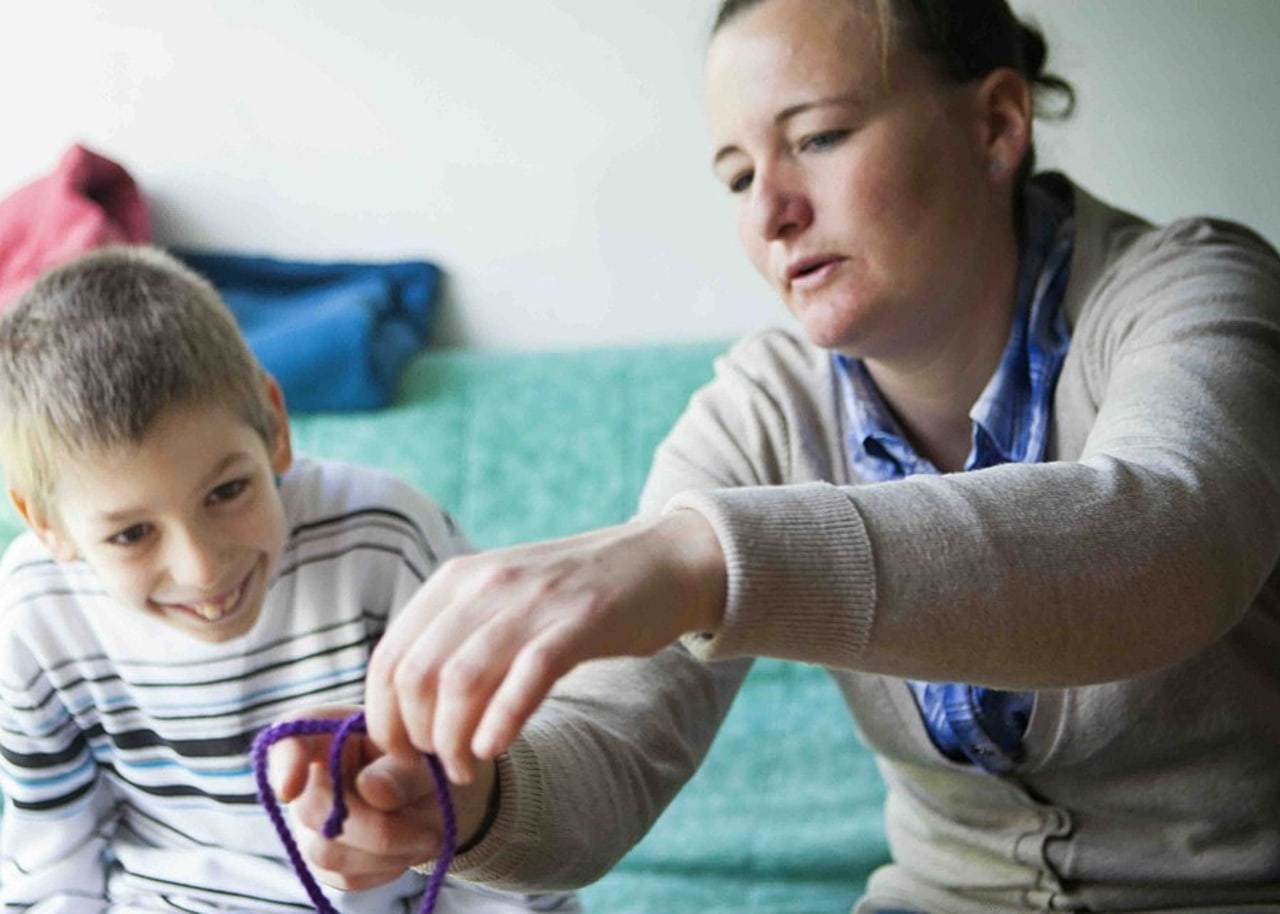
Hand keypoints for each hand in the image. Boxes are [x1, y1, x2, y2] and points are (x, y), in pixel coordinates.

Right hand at [266, 705, 496, 890]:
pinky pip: (346, 876)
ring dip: (387, 851)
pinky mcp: (325, 860)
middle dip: (375, 826)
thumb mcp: (428, 758)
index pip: (291, 737)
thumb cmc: (427, 763)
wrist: (440, 800)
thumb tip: (370, 789)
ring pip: (328, 851)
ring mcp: (312, 823)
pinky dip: (387, 868)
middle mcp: (311, 777)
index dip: (284, 762)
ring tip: (428, 836)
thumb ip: (403, 770)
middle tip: (429, 831)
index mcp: (332, 732)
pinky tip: (409, 848)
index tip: (290, 788)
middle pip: (314, 809)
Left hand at [364, 510, 726, 783]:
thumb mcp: (499, 600)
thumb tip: (403, 705)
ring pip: (461, 681)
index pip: (389, 656)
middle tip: (437, 766)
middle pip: (417, 675)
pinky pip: (526, 677)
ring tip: (466, 768)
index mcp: (455, 580)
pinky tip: (495, 747)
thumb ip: (453, 638)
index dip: (384, 718)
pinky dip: (501, 721)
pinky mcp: (580, 620)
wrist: (658, 560)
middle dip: (417, 736)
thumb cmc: (572, 596)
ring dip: (453, 740)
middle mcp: (485, 583)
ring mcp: (533, 600)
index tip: (402, 755)